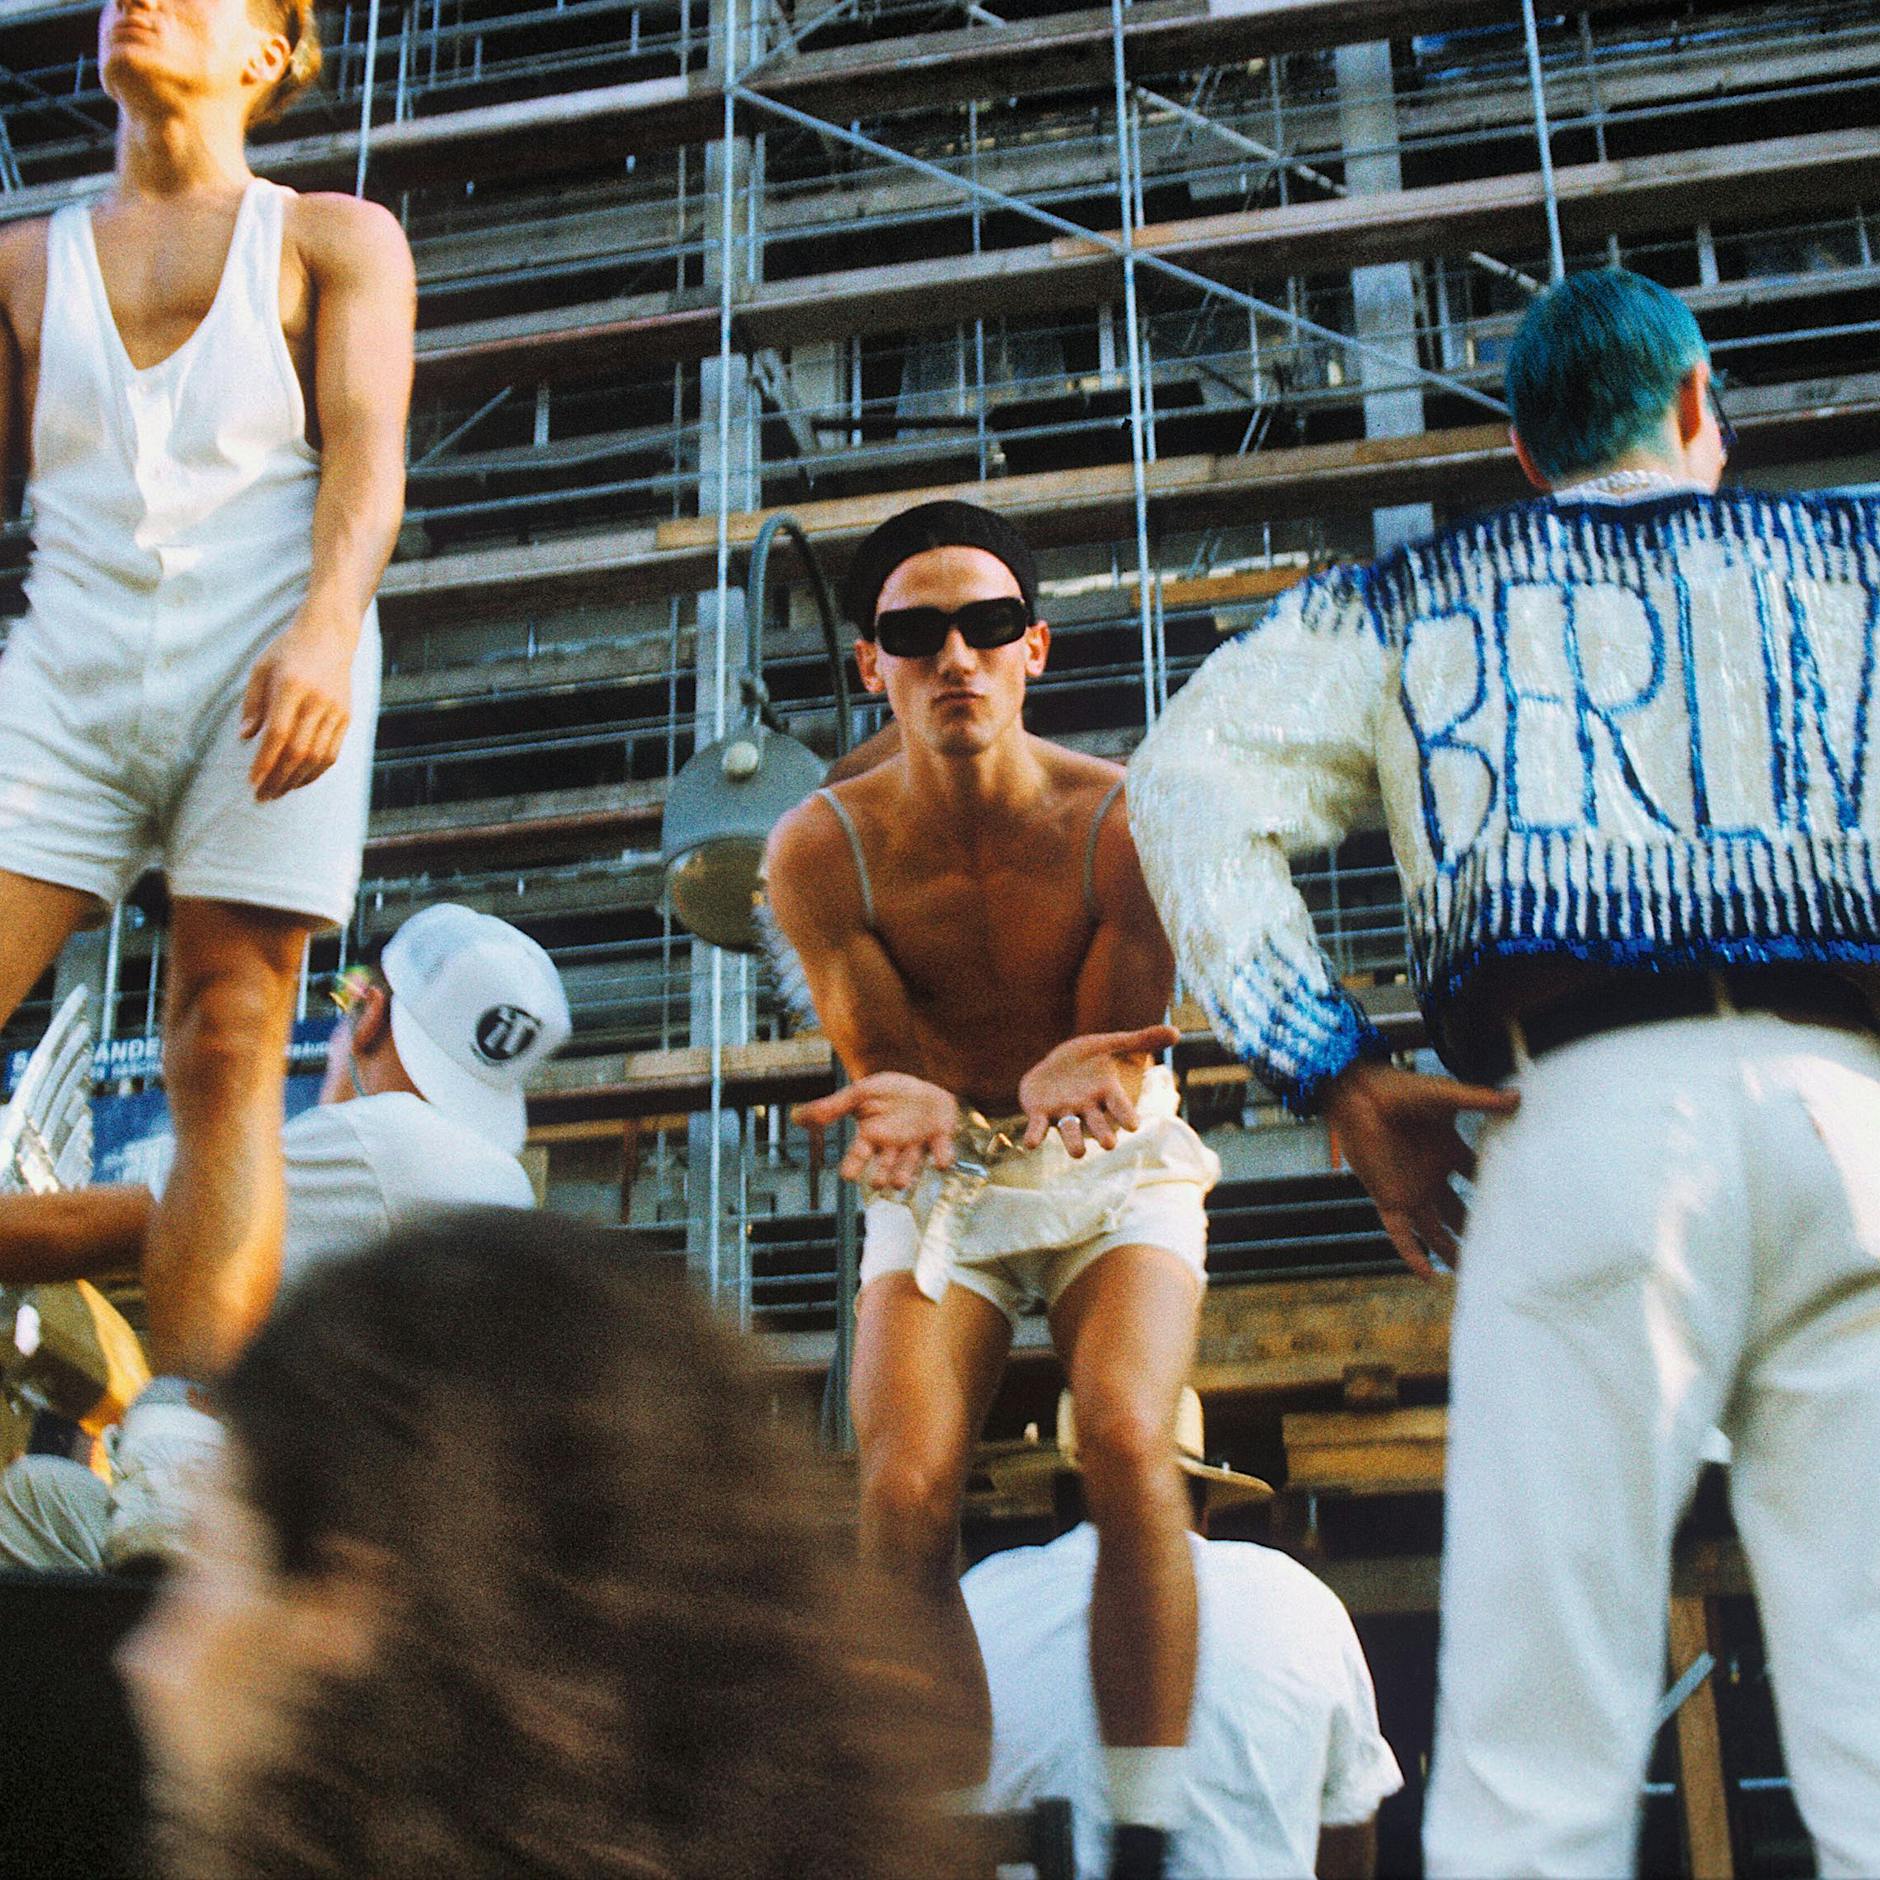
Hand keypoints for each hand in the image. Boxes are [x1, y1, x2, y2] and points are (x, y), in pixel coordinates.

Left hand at [240, 611, 357, 801]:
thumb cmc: (289, 650)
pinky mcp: (346, 717)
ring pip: (318, 757)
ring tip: (279, 792)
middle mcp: (317, 701)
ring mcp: (336, 710)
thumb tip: (246, 737)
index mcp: (292, 686)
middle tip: (263, 796)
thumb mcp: (260, 669)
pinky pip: (332, 752)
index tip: (252, 781)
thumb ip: (252, 704)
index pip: (278, 734)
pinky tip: (300, 780)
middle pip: (299, 751)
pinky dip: (316, 771)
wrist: (330, 635)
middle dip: (279, 778)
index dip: (265, 762)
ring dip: (297, 779)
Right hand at [793, 1073, 960, 1193]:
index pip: (858, 1156)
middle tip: (879, 1182)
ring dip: (905, 1175)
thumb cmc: (892, 1091)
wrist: (926, 1077)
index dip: (853, 1166)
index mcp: (872, 1136)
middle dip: (881, 1178)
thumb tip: (797, 1117)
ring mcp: (917, 1144)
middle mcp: (893, 1146)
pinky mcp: (940, 1138)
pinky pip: (942, 1153)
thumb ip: (833, 1106)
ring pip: (909, 1168)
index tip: (847, 1175)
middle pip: (884, 1170)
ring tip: (899, 1181)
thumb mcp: (861, 1092)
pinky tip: (941, 1161)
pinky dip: (942, 1158)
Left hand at [1018, 1024, 1180, 1155]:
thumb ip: (1144, 1040)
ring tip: (1079, 1153)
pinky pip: (1037, 1127)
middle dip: (1102, 1133)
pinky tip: (1030, 1144)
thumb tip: (1177, 1032)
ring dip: (1073, 1141)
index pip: (1119, 1105)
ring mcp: (1064, 1112)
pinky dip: (1034, 1135)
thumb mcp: (1116, 1043)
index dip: (1125, 1114)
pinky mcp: (1040, 1112)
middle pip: (1096, 1124)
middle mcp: (1087, 1107)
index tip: (1133, 1125)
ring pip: (1070, 1130)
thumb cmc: (1094, 1057)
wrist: (1060, 1064)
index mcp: (1106, 1092)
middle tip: (1109, 1146)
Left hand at [1320, 1060, 1519, 1277]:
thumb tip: (1518, 1096)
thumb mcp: (1445, 1097)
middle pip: (1457, 1212)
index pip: (1475, 1178)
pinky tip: (1428, 1276)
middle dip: (1474, 1231)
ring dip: (1449, 1251)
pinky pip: (1402, 1234)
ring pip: (1434, 1230)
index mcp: (1447, 1153)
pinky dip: (1413, 1255)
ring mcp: (1410, 1191)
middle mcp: (1431, 1177)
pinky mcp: (1389, 1200)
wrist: (1359, 1095)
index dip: (1494, 1192)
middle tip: (1500, 1252)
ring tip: (1471, 1274)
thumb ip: (1479, 1100)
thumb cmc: (1400, 1091)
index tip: (1519, 1210)